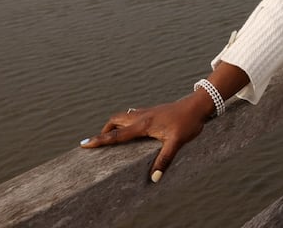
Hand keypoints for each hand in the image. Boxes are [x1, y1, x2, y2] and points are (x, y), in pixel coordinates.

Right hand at [79, 95, 210, 181]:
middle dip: (103, 131)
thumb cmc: (188, 122)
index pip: (116, 135)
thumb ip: (165, 160)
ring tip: (110, 136)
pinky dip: (125, 122)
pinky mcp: (152, 111)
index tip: (84, 144)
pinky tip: (130, 128)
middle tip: (96, 142)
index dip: (99, 140)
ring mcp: (146, 112)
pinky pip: (132, 115)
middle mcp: (141, 116)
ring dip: (113, 125)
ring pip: (123, 116)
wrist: (198, 105)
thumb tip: (154, 178)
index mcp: (143, 124)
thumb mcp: (177, 142)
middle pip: (115, 121)